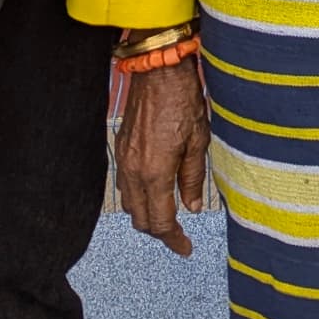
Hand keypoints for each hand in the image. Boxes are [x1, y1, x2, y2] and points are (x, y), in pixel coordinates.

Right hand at [114, 61, 209, 255]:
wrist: (157, 70)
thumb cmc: (182, 100)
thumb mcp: (198, 141)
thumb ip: (192, 178)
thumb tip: (192, 207)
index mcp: (155, 173)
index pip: (160, 221)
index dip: (173, 239)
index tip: (186, 248)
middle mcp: (133, 172)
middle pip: (141, 219)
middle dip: (160, 231)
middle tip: (180, 235)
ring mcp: (123, 160)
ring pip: (130, 204)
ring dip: (147, 215)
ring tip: (169, 216)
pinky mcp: (120, 149)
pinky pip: (125, 186)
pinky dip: (138, 197)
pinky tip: (155, 192)